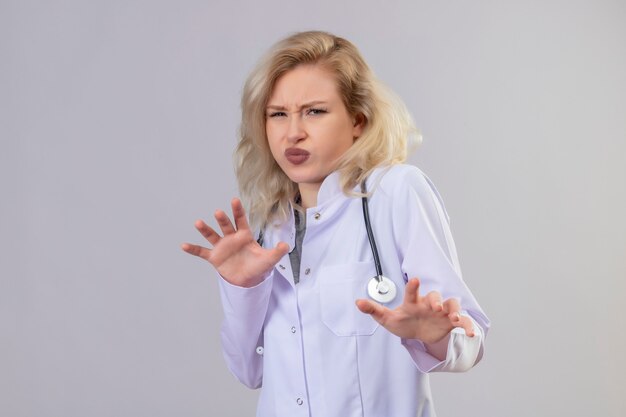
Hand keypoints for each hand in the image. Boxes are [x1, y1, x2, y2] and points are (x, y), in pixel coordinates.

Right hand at [181, 198, 288, 286]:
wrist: (248, 280)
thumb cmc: (258, 266)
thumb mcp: (270, 259)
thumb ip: (277, 252)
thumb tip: (285, 245)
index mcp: (244, 235)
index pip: (241, 220)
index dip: (238, 210)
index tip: (234, 200)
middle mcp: (231, 238)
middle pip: (226, 226)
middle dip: (222, 219)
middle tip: (219, 213)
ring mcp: (222, 247)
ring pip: (212, 235)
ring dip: (205, 229)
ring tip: (198, 223)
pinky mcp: (214, 257)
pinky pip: (202, 252)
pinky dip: (193, 249)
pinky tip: (184, 245)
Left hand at [355, 278, 474, 344]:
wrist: (418, 334)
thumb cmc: (403, 322)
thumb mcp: (387, 319)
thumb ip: (374, 310)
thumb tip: (357, 302)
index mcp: (413, 302)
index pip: (412, 292)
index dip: (414, 286)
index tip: (415, 279)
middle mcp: (429, 304)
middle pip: (434, 296)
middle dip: (436, 300)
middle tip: (436, 306)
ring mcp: (441, 312)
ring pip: (451, 304)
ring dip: (453, 309)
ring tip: (453, 318)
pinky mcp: (451, 322)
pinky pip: (463, 321)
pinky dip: (468, 326)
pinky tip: (471, 334)